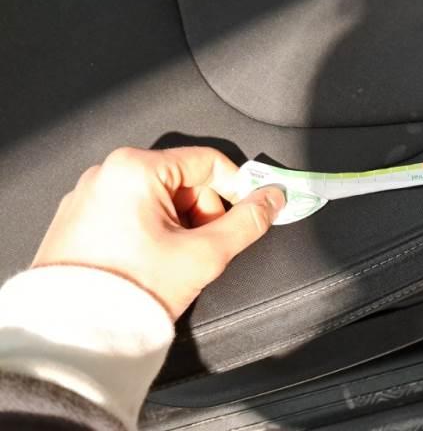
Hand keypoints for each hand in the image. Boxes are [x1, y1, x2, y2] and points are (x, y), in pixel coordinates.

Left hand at [32, 147, 284, 319]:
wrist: (73, 336)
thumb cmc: (133, 290)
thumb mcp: (205, 254)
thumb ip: (248, 221)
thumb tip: (273, 199)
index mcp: (136, 168)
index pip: (208, 162)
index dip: (235, 190)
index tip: (245, 216)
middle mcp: (107, 172)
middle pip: (183, 180)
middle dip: (201, 213)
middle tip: (198, 249)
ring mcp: (88, 195)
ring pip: (158, 198)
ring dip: (177, 225)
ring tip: (170, 262)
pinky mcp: (77, 219)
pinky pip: (130, 212)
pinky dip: (149, 232)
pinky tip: (147, 263)